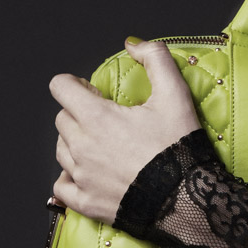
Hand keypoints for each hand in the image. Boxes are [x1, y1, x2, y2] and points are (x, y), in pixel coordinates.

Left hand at [52, 38, 200, 224]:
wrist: (187, 201)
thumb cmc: (179, 147)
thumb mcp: (175, 94)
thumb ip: (155, 58)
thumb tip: (132, 44)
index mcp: (96, 118)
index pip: (60, 87)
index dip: (75, 84)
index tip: (93, 91)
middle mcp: (81, 147)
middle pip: (62, 118)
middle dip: (78, 112)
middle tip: (105, 117)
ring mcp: (81, 177)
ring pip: (61, 149)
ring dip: (75, 142)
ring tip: (101, 144)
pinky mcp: (86, 202)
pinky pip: (62, 186)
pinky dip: (70, 177)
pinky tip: (87, 173)